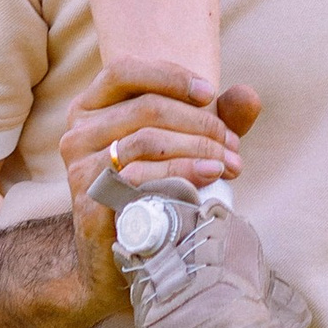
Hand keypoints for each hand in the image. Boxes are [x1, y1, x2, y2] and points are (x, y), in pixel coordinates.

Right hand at [55, 60, 259, 311]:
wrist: (118, 256)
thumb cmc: (153, 191)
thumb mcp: (184, 146)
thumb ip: (215, 118)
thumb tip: (249, 95)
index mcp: (91, 108)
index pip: (124, 70)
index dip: (169, 75)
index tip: (211, 94)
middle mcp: (78, 133)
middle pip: (146, 107)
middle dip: (200, 123)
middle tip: (232, 146)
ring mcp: (80, 169)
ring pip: (146, 140)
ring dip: (198, 149)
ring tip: (228, 164)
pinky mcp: (90, 203)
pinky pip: (139, 177)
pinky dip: (181, 173)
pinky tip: (209, 179)